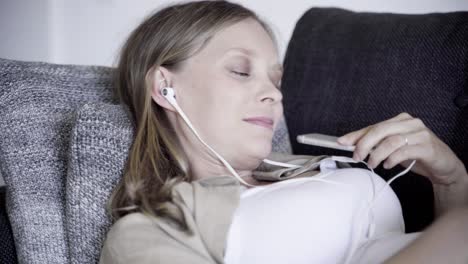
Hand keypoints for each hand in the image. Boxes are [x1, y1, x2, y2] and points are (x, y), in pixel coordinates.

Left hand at [337, 112, 466, 184]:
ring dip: (377, 154)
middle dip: (364, 144)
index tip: (342, 142)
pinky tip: (388, 165)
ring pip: (391, 140)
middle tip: (357, 157)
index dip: (356, 135)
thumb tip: (352, 145)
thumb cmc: (416, 154)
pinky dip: (392, 159)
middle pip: (380, 130)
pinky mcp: (427, 146)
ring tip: (372, 164)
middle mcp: (410, 123)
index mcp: (400, 120)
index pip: (373, 126)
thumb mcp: (393, 148)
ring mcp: (420, 133)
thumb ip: (376, 144)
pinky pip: (404, 151)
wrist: (444, 166)